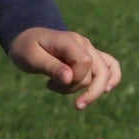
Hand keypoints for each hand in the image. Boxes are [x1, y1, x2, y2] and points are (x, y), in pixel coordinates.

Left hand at [6, 28, 121, 110]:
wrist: (26, 39)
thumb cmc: (26, 48)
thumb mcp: (32, 58)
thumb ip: (51, 67)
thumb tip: (70, 78)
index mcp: (69, 40)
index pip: (85, 62)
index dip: (75, 78)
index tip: (52, 82)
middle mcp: (84, 43)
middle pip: (100, 71)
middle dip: (86, 91)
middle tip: (66, 99)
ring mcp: (89, 49)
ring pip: (105, 73)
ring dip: (90, 90)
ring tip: (70, 96)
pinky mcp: (91, 57)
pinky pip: (111, 65)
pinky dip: (112, 79)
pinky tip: (105, 90)